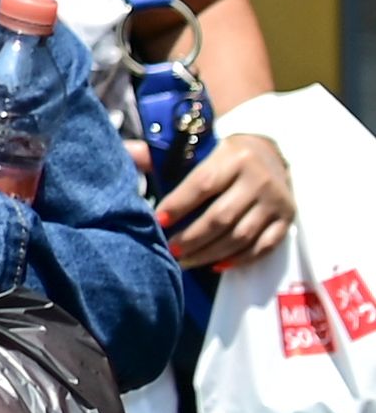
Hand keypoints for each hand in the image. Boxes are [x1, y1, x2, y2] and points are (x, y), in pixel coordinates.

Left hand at [160, 130, 292, 269]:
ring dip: (210, 254)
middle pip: (221, 217)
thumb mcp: (196, 147)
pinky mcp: (287, 219)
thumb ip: (160, 154)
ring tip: (185, 261)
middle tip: (170, 250)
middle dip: (191, 238)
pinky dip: (239, 259)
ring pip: (241, 236)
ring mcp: (276, 201)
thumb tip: (125, 154)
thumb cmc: (220, 154)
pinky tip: (215, 264)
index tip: (158, 221)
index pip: (202, 185)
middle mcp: (259, 179)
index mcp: (233, 157)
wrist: (268, 150)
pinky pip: (264, 246)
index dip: (178, 205)